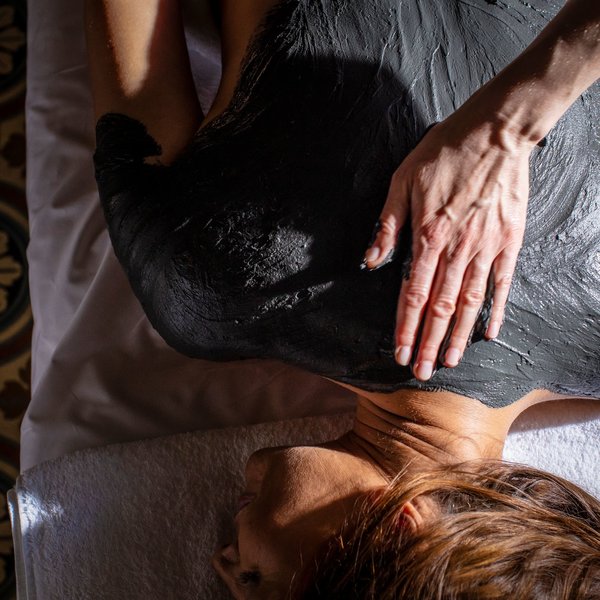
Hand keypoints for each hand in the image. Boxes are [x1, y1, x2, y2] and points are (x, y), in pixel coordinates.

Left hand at [363, 115, 532, 379]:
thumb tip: (371, 261)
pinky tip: (488, 334)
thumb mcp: (402, 182)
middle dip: (426, 343)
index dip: (403, 327)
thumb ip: (387, 226)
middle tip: (419, 372)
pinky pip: (501, 284)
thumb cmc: (444, 153)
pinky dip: (495, 311)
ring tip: (447, 362)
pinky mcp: (509, 242)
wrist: (495, 131)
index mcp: (426, 237)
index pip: (411, 294)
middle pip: (438, 308)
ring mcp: (485, 248)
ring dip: (456, 336)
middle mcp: (456, 250)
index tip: (398, 352)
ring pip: (468, 303)